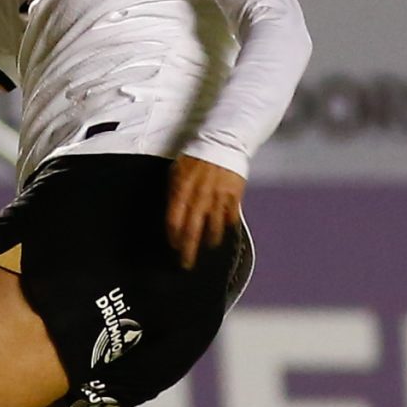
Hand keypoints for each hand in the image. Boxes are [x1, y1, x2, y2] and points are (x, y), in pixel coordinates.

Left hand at [166, 156, 244, 270]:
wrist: (222, 142)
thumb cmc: (195, 158)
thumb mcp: (176, 172)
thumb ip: (173, 194)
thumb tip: (172, 217)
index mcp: (181, 189)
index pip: (174, 221)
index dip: (173, 237)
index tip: (173, 247)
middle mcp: (199, 196)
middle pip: (191, 230)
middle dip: (187, 250)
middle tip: (185, 264)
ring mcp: (218, 197)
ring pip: (213, 227)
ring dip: (208, 241)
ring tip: (206, 247)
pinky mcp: (234, 196)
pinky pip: (230, 218)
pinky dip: (225, 226)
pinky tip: (222, 232)